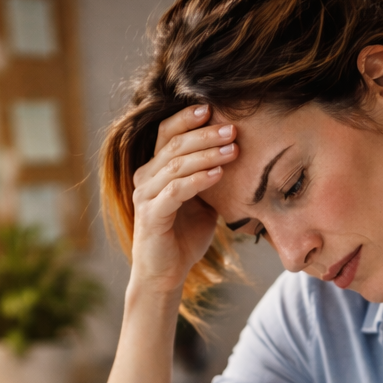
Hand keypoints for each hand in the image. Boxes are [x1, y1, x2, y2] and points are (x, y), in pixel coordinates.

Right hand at [127, 104, 237, 297]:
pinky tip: (219, 174)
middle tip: (233, 127)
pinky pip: (176, 191)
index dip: (187, 118)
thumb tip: (237, 157)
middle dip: (205, 134)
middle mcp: (145, 178)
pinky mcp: (151, 215)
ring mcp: (146, 196)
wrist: (166, 274)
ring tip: (233, 148)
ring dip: (207, 154)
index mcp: (155, 170)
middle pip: (173, 144)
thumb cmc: (184, 238)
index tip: (214, 108)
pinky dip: (199, 180)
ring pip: (176, 164)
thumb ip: (211, 179)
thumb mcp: (203, 203)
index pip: (167, 133)